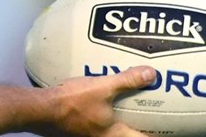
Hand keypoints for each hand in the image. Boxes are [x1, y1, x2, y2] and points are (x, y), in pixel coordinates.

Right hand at [41, 65, 156, 136]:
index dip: (153, 135)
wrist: (41, 109)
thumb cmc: (73, 102)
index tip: (164, 129)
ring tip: (129, 110)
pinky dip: (106, 118)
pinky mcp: (78, 130)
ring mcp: (89, 136)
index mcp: (114, 134)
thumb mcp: (103, 87)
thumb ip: (127, 80)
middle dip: (138, 128)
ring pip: (111, 132)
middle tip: (149, 117)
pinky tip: (103, 105)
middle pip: (126, 136)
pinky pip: (98, 126)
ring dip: (121, 124)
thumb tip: (151, 74)